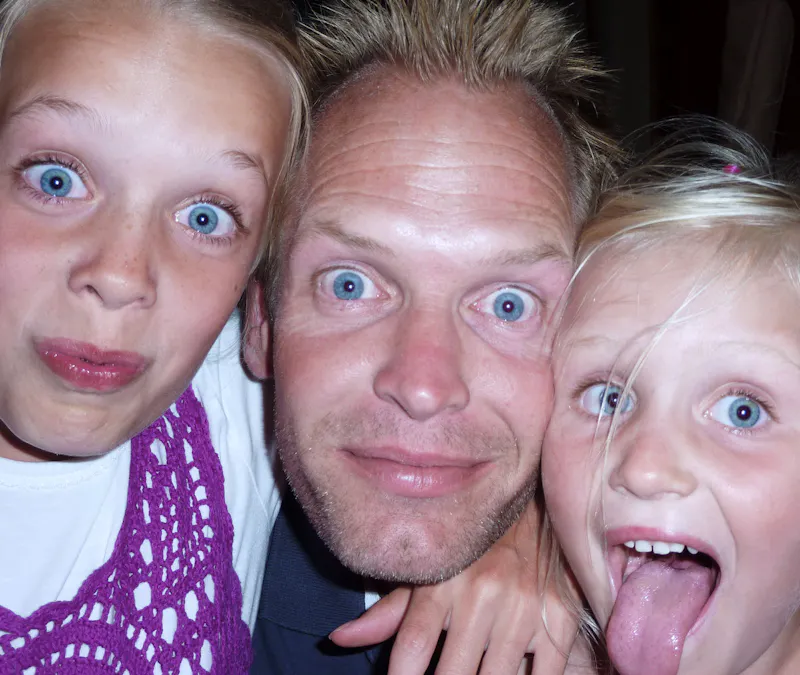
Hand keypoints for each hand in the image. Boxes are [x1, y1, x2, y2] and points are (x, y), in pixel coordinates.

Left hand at [329, 500, 578, 674]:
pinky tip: (512, 674)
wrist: (537, 513)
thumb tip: (338, 639)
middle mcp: (480, 592)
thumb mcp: (429, 575)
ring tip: (470, 673)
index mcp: (441, 582)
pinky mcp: (559, 619)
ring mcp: (523, 607)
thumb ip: (387, 613)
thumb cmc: (473, 552)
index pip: (412, 649)